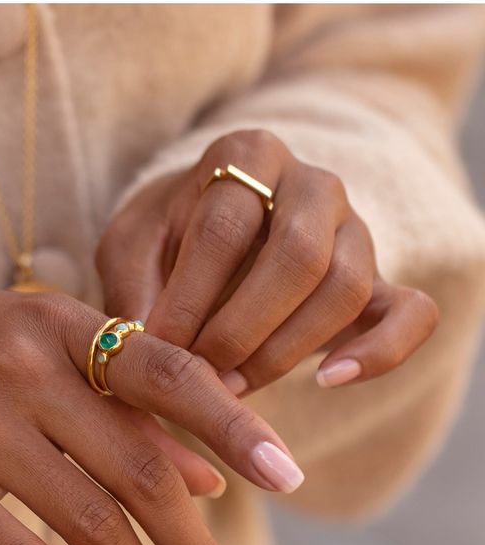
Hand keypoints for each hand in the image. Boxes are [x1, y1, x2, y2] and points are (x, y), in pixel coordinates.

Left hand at [98, 129, 438, 392]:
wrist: (216, 235)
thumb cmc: (168, 238)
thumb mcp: (132, 245)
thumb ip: (132, 282)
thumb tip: (144, 339)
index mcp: (248, 155)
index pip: (226, 226)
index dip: (191, 295)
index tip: (160, 346)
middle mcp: (313, 183)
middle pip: (298, 253)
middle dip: (242, 326)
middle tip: (201, 373)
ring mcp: (355, 231)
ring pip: (346, 286)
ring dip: (286, 350)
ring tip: (234, 389)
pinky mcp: (383, 281)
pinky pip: (413, 314)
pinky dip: (380, 352)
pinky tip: (329, 380)